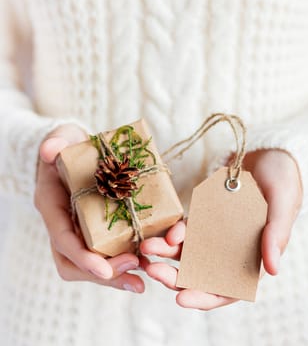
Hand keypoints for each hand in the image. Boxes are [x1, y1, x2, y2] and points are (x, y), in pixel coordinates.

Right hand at [34, 124, 144, 292]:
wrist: (75, 151)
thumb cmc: (69, 145)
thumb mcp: (62, 138)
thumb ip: (56, 143)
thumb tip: (51, 149)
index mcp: (53, 206)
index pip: (63, 240)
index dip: (83, 258)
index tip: (106, 270)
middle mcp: (63, 224)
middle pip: (76, 263)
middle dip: (104, 274)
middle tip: (136, 275)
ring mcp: (78, 229)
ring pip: (91, 265)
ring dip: (116, 276)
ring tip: (142, 280)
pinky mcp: (94, 229)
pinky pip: (105, 254)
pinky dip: (123, 263)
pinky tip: (145, 265)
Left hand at [140, 149, 302, 308]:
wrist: (269, 154)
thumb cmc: (283, 180)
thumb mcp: (283, 203)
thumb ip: (277, 235)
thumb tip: (272, 270)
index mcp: (254, 258)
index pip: (228, 289)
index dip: (205, 297)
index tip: (180, 298)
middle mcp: (231, 251)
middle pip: (200, 274)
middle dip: (175, 276)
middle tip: (153, 269)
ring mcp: (216, 235)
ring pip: (187, 253)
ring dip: (166, 253)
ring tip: (147, 247)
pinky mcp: (205, 218)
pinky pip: (186, 230)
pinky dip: (173, 233)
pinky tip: (162, 231)